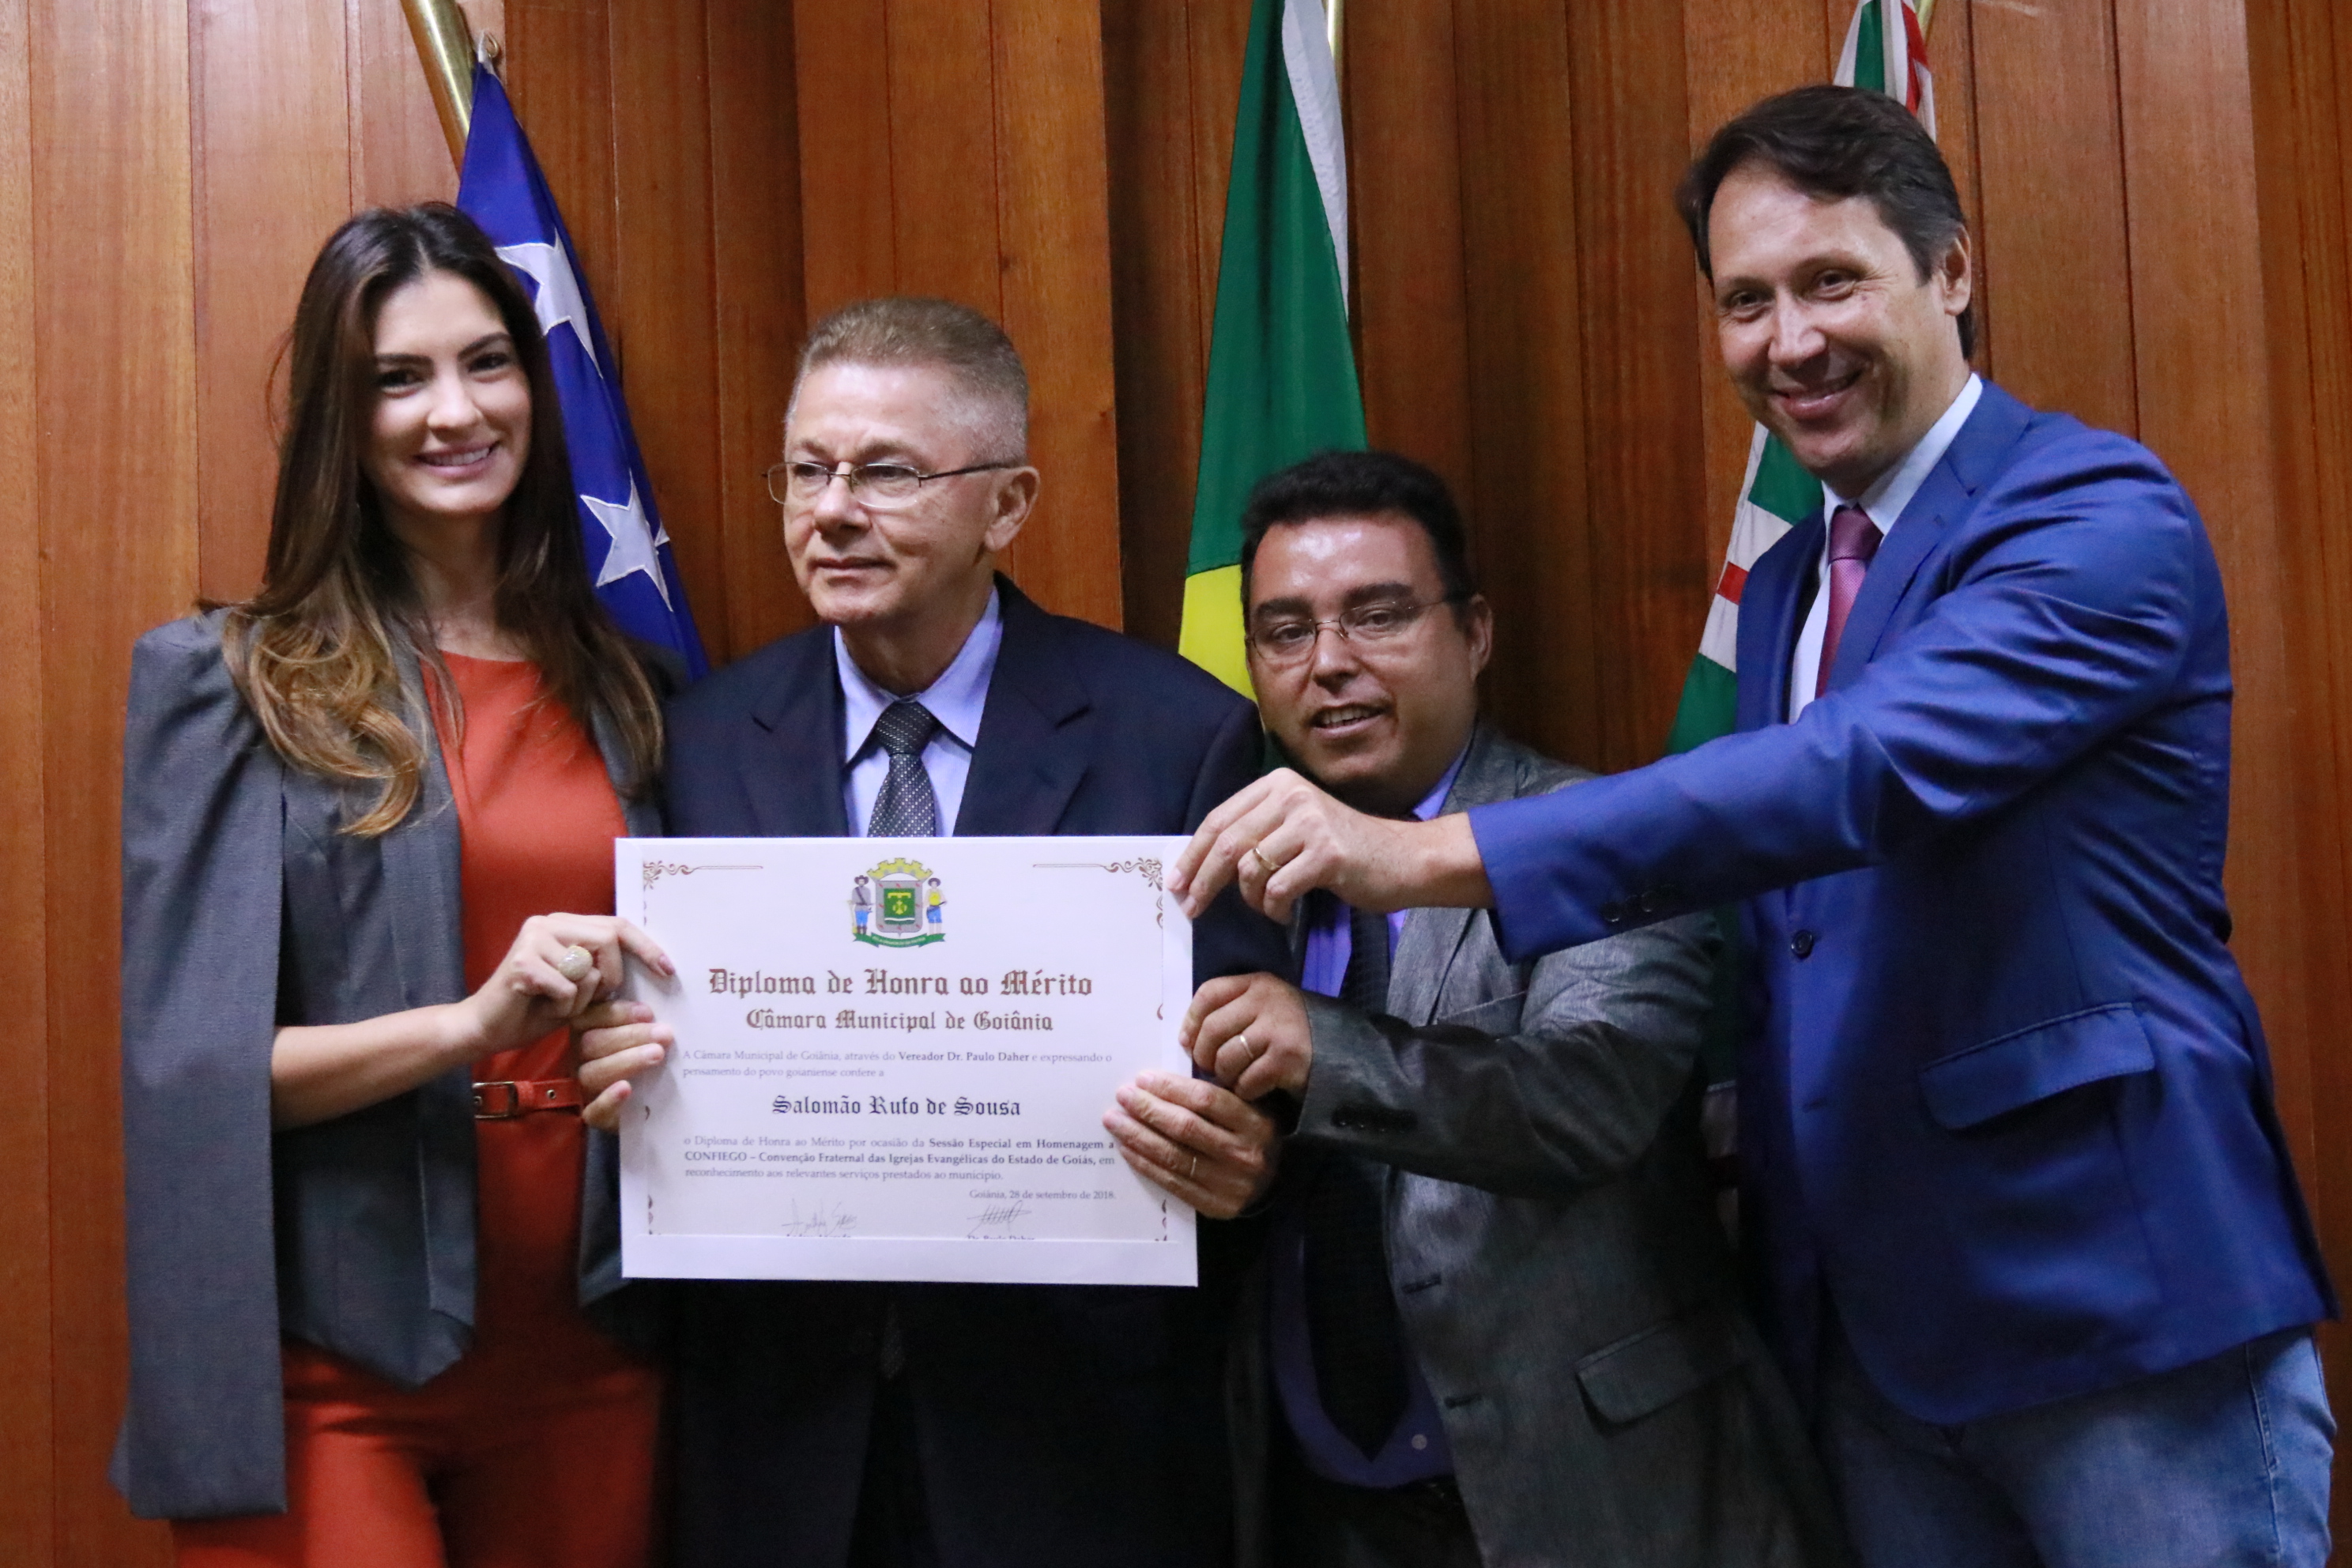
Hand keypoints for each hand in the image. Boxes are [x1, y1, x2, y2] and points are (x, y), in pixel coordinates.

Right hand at [448, 914, 671, 1062]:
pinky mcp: (522, 963)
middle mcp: (547, 923)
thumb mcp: (581, 988)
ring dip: (581, 1000)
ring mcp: (533, 939)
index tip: (668, 969)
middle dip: (613, 977)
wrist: (486, 1028)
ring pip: (589, 970)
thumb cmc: (536, 1009)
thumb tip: (658, 970)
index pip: (616, 925)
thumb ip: (606, 972)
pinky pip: (568, 989)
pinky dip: (562, 1009)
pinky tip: (541, 1008)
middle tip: (598, 1000)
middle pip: (608, 940)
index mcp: (564, 924)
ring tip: (557, 1005)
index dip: (645, 947)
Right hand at [576, 999, 674, 1130]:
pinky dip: (608, 1099)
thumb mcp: (638, 1037)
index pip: (592, 1017)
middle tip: (665, 1034)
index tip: (648, 1013)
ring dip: (626, 1061)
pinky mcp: (592, 1116)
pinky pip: (593, 1110)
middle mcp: (576, 1059)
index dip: (619, 1014)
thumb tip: (661, 1004)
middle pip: (592, 1043)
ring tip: (657, 1055)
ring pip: (591, 1073)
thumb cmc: (640, 1059)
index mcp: (583, 1033)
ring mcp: (581, 1088)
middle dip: (631, 1036)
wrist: (643, 1105)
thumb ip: (641, 1021)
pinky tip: (626, 1089)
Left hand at [1103, 1072, 1278, 1219]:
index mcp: (1255, 1123)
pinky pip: (1172, 1182)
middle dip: (1148, 1109)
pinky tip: (1126, 1148)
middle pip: (1186, 1127)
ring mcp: (1229, 1183)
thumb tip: (1163, 1081)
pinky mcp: (1215, 1205)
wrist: (1276, 1184)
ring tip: (1115, 1120)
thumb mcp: (1250, 1109)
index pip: (1206, 1100)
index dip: (1171, 1088)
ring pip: (1174, 1156)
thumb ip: (1217, 1096)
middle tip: (1123, 1095)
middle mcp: (1243, 1153)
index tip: (1142, 1079)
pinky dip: (1145, 1164)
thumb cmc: (1252, 1137)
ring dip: (1138, 1136)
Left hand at [1167, 768, 1491, 921]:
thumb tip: (1199, 864)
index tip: (1177, 882)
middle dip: (1203, 881)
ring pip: (1249, 870)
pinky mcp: (1326, 853)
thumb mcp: (1296, 828)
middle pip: (1226, 843)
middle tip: (1191, 908)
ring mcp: (1310, 822)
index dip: (1192, 854)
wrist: (1405, 859)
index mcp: (1278, 783)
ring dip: (1252, 900)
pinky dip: (1275, 909)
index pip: (1219, 819)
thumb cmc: (1346, 851)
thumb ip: (1256, 834)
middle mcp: (1292, 795)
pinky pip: (1277, 890)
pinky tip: (1286, 913)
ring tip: (1270, 907)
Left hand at [1182, 972, 1313, 1100]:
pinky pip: (1247, 1080)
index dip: (1191, 1020)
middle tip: (1210, 1068)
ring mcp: (1278, 1030)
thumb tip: (1186, 1037)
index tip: (1187, 1041)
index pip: (1209, 993)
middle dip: (1204, 1055)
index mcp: (1258, 983)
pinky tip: (1255, 1087)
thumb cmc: (1292, 1032)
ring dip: (1225, 1075)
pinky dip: (1245, 1090)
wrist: (1342, 1052)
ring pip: (1226, 1058)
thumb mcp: (1265, 1008)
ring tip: (1235, 1077)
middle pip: (1212, 1029)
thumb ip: (1231, 1011)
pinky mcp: (1287, 1059)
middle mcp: (1267, 1001)